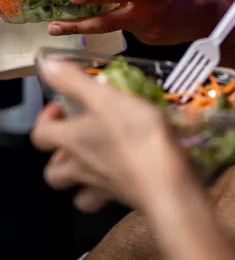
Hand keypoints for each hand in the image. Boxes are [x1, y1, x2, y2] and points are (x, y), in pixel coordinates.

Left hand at [31, 60, 182, 211]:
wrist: (164, 179)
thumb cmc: (135, 134)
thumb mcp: (107, 97)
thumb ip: (75, 82)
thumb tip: (46, 66)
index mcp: (72, 139)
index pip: (41, 134)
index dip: (45, 119)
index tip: (60, 107)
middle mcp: (80, 166)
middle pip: (53, 172)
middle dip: (57, 157)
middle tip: (75, 140)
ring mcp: (100, 186)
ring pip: (76, 192)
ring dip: (78, 178)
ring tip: (94, 160)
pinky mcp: (122, 197)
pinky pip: (105, 199)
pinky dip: (106, 190)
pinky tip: (118, 175)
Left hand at [49, 0, 231, 44]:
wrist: (213, 20)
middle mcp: (146, 14)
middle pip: (106, 23)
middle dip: (77, 26)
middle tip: (53, 26)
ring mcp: (146, 31)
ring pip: (115, 26)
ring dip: (91, 24)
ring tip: (66, 25)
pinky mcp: (148, 40)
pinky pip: (130, 29)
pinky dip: (122, 22)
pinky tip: (123, 15)